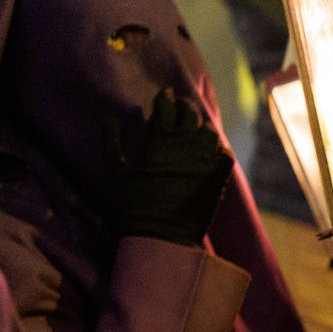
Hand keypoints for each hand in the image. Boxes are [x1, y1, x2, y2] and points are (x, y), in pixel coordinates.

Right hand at [107, 90, 231, 245]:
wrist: (162, 237)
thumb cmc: (133, 205)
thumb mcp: (115, 172)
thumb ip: (112, 141)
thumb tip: (108, 118)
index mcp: (160, 140)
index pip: (165, 108)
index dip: (165, 98)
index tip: (164, 94)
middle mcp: (186, 145)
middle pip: (190, 115)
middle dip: (184, 106)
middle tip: (180, 105)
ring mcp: (205, 160)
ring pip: (209, 132)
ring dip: (201, 125)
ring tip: (196, 126)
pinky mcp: (218, 177)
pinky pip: (223, 154)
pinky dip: (218, 148)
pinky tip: (212, 149)